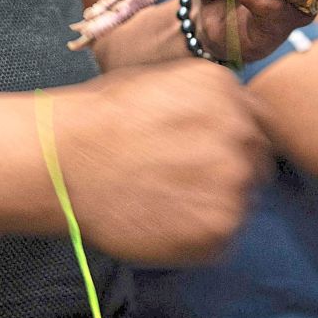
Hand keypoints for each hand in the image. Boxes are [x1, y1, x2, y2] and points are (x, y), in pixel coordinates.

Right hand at [53, 60, 271, 263]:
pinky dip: (198, 235)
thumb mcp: (162, 80)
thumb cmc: (99, 118)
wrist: (63, 161)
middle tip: (182, 181)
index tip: (204, 155)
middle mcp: (240, 132)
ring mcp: (233, 182)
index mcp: (226, 90)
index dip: (229, 143)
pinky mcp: (218, 229)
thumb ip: (206, 101)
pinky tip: (163, 220)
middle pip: (254, 162)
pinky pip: (223, 237)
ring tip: (167, 201)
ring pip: (241, 201)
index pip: (253, 125)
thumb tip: (226, 122)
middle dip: (226, 172)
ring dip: (214, 204)